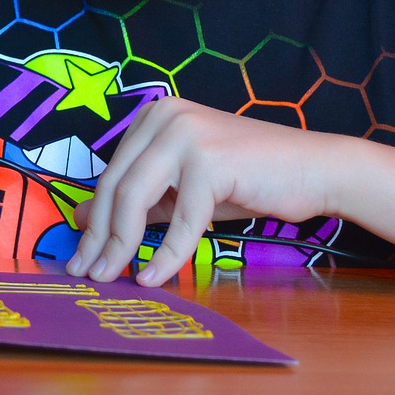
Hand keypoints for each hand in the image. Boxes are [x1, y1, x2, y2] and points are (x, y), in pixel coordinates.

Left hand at [66, 97, 345, 285]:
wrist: (314, 170)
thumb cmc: (250, 180)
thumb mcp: (183, 190)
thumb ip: (140, 200)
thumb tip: (81, 218)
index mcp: (154, 116)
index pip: (111, 173)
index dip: (92, 218)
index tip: (80, 255)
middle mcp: (164, 115)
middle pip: (115, 185)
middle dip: (98, 236)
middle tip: (86, 274)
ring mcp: (186, 133)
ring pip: (135, 198)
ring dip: (120, 246)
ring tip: (110, 279)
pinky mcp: (209, 159)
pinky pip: (181, 218)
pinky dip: (166, 253)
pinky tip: (154, 277)